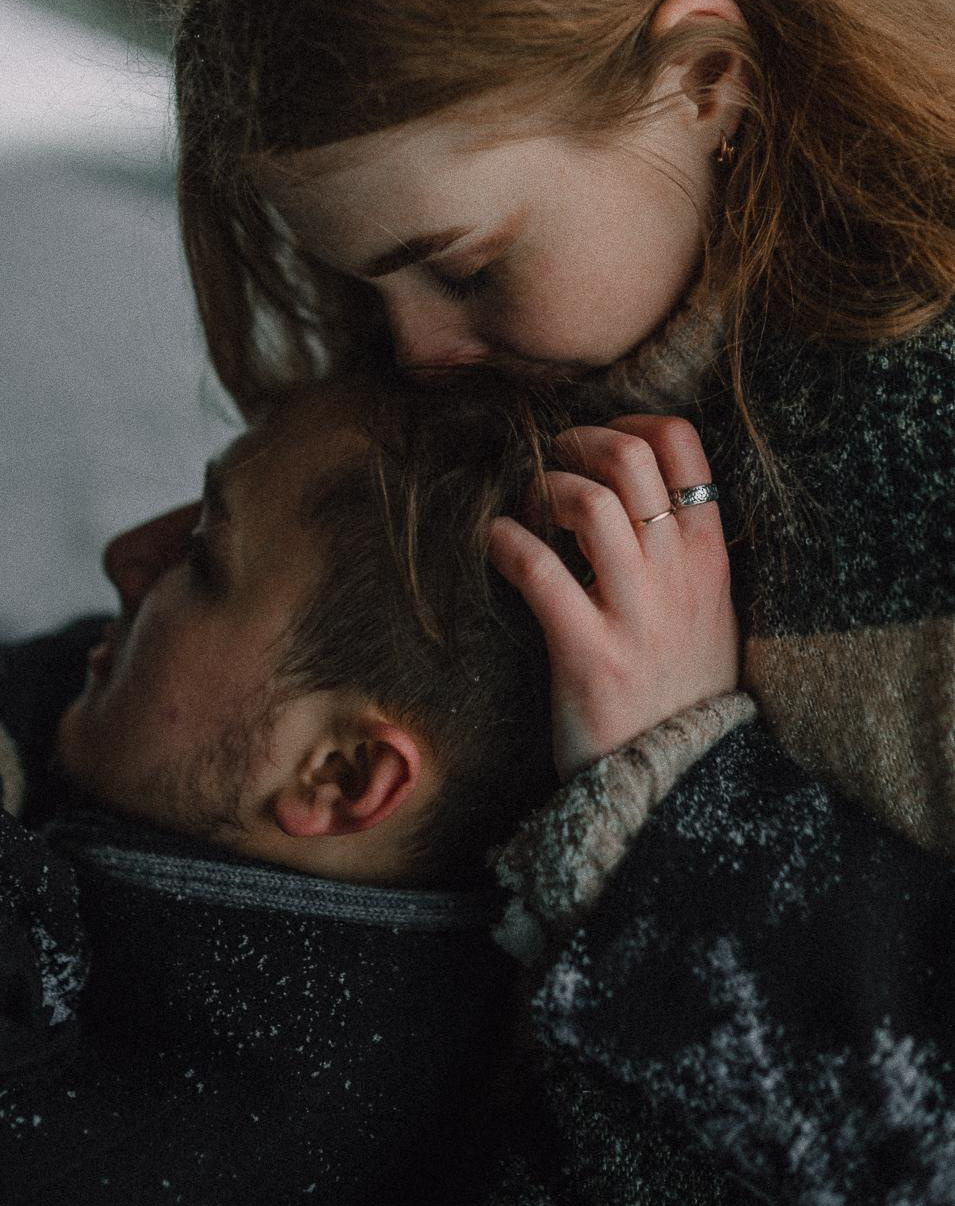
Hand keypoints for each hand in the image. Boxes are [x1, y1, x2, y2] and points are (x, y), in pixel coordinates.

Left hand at [488, 415, 738, 779]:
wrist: (683, 785)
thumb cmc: (681, 691)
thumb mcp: (706, 610)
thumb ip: (680, 551)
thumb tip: (629, 491)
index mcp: (709, 555)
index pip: (683, 443)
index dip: (629, 420)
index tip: (596, 439)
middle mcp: (679, 573)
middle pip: (631, 455)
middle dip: (576, 442)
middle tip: (550, 463)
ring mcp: (636, 613)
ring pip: (589, 503)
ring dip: (543, 489)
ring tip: (527, 508)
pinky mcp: (589, 654)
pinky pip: (538, 569)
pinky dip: (505, 542)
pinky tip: (495, 545)